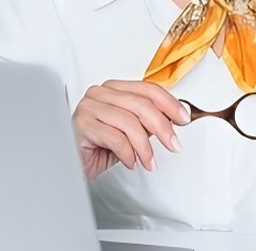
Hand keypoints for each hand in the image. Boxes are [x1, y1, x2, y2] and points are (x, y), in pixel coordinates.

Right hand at [71, 80, 188, 178]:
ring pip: (130, 123)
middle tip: (173, 144)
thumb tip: (174, 119)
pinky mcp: (82, 124)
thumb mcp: (129, 133)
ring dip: (145, 148)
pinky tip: (130, 162)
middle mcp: (100, 93)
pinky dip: (128, 154)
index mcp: (113, 89)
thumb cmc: (98, 148)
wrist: (72, 165)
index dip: (169, 103)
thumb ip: (147, 122)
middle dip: (163, 127)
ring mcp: (89, 107)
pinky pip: (115, 138)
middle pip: (141, 104)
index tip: (183, 119)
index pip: (147, 88)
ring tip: (148, 162)